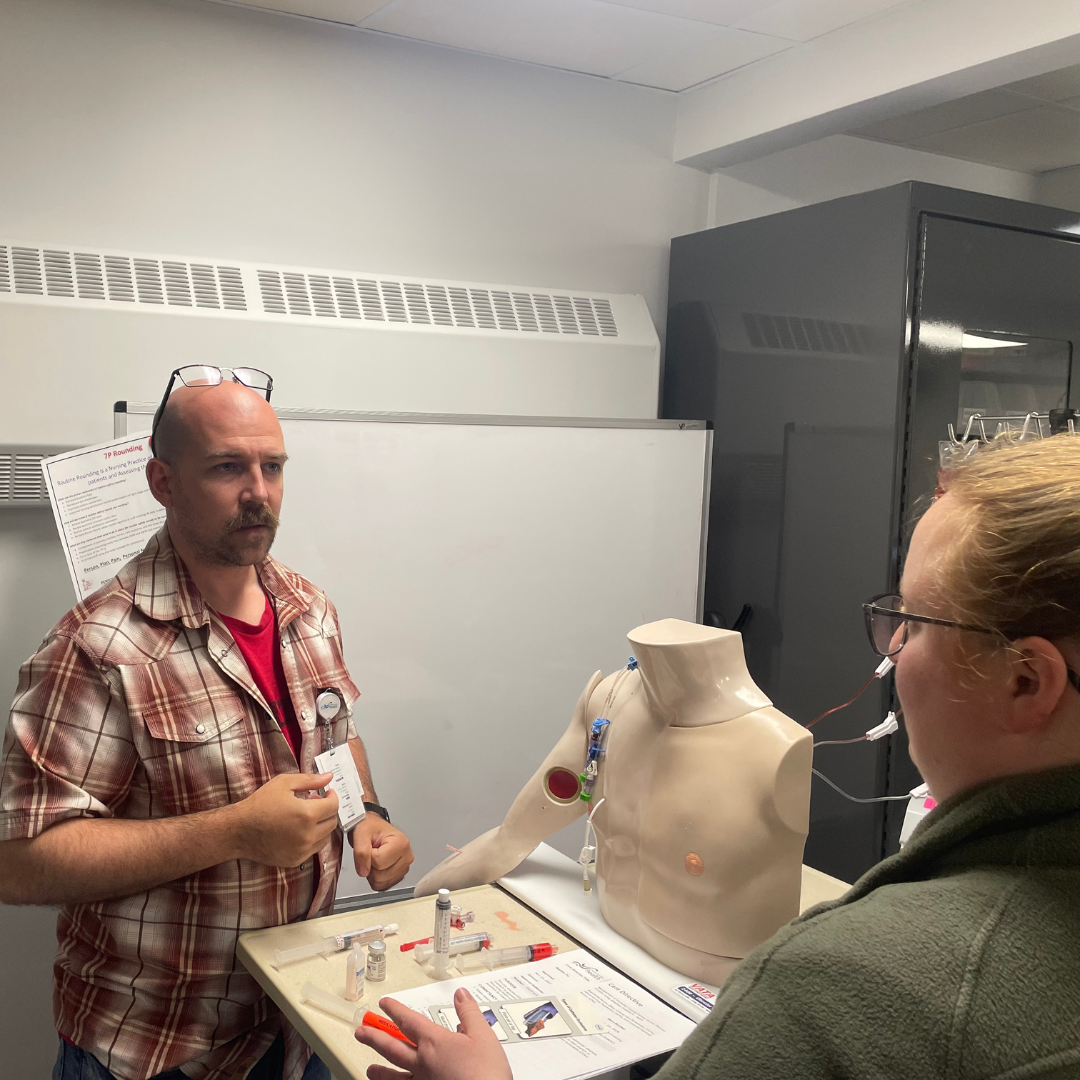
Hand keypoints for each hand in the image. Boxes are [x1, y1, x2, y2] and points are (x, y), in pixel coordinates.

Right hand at [231, 772, 338, 866]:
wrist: (239, 831)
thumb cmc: (259, 804)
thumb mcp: (283, 784)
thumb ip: (309, 780)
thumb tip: (330, 777)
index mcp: (306, 814)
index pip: (334, 806)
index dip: (332, 797)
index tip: (327, 793)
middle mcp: (307, 835)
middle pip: (332, 822)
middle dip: (327, 810)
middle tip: (314, 803)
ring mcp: (302, 851)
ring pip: (325, 837)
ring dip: (322, 825)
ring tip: (306, 817)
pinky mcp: (295, 861)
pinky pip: (314, 849)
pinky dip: (313, 839)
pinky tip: (300, 830)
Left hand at [350, 814, 413, 889]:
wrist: (374, 830)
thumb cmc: (371, 828)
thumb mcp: (361, 833)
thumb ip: (361, 852)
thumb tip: (363, 872)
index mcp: (401, 843)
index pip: (378, 861)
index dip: (368, 855)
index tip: (370, 846)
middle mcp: (407, 856)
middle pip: (380, 875)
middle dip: (370, 866)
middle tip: (372, 852)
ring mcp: (404, 867)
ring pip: (381, 883)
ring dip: (372, 873)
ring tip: (375, 858)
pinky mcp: (399, 876)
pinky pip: (383, 886)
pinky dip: (376, 879)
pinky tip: (377, 866)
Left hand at [355, 989, 511, 1079]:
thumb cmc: (485, 1072)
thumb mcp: (483, 1035)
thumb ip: (469, 1013)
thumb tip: (461, 995)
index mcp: (434, 1042)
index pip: (409, 1021)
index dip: (395, 1010)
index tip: (384, 1004)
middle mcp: (422, 1062)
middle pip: (392, 1047)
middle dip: (375, 1037)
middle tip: (361, 1031)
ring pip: (393, 1075)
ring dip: (379, 1070)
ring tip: (369, 1068)